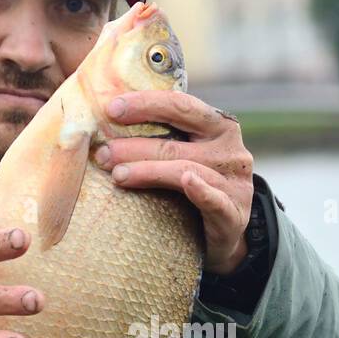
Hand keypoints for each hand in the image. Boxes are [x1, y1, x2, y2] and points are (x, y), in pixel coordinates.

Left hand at [93, 91, 253, 274]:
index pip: (181, 106)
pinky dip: (201, 190)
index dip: (146, 104)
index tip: (111, 109)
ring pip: (186, 169)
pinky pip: (215, 199)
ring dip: (148, 171)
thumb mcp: (187, 155)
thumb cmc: (197, 187)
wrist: (226, 233)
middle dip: (136, 145)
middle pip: (177, 141)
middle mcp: (230, 149)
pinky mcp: (234, 213)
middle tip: (104, 153)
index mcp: (218, 126)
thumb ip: (163, 137)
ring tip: (118, 175)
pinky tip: (187, 182)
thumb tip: (107, 122)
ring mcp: (234, 181)